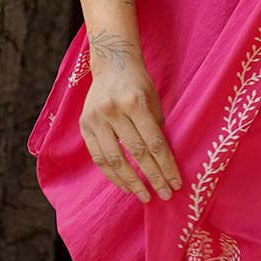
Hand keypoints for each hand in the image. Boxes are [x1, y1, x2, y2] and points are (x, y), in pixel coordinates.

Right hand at [79, 55, 182, 202]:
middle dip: (152, 178)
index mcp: (135, 102)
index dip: (166, 166)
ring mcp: (96, 119)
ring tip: (144, 196)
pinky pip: (98, 158)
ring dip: (131, 182)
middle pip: (136, 153)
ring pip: (114, 160)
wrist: (112, 64)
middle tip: (165, 195)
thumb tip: (163, 163)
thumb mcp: (153, 100)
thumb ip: (156, 128)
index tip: (176, 183)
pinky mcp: (84, 126)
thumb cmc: (139, 83)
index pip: (154, 142)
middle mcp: (113, 111)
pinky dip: (112, 175)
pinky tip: (125, 185)